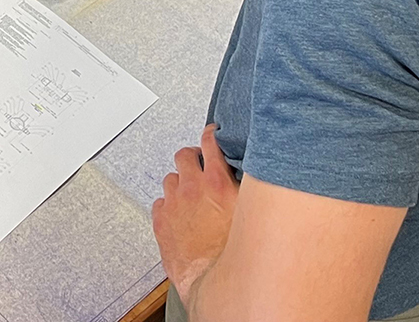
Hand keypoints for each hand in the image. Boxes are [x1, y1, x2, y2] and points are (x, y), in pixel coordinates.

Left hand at [153, 125, 239, 303]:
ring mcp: (173, 204)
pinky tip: (180, 215)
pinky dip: (170, 205)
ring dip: (180, 184)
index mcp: (218, 184)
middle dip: (192, 158)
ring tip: (191, 197)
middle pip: (184, 156)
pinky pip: (161, 203)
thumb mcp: (253, 216)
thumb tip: (257, 178)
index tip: (212, 133)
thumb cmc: (238, 256)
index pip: (210, 144)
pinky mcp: (161, 221)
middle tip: (199, 166)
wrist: (214, 285)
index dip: (211, 135)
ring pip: (171, 179)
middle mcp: (192, 188)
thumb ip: (250, 192)